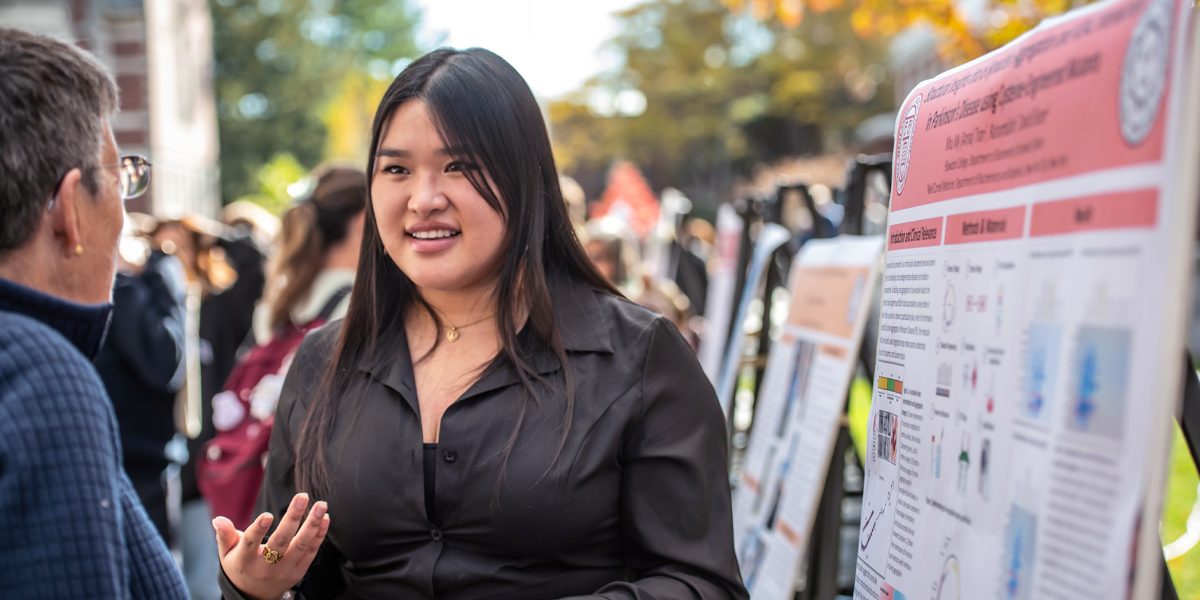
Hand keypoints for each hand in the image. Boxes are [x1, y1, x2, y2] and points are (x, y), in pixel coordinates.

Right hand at [213, 493, 329, 599]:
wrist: (254, 596)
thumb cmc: (240, 567)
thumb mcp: (226, 553)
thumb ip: (224, 535)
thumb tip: (218, 519)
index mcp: (244, 560)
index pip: (251, 543)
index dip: (258, 529)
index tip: (267, 514)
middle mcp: (266, 567)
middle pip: (281, 542)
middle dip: (293, 518)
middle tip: (303, 496)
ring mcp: (284, 570)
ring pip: (301, 546)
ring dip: (312, 524)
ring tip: (321, 505)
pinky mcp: (298, 572)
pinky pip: (311, 553)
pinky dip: (319, 536)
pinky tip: (325, 519)